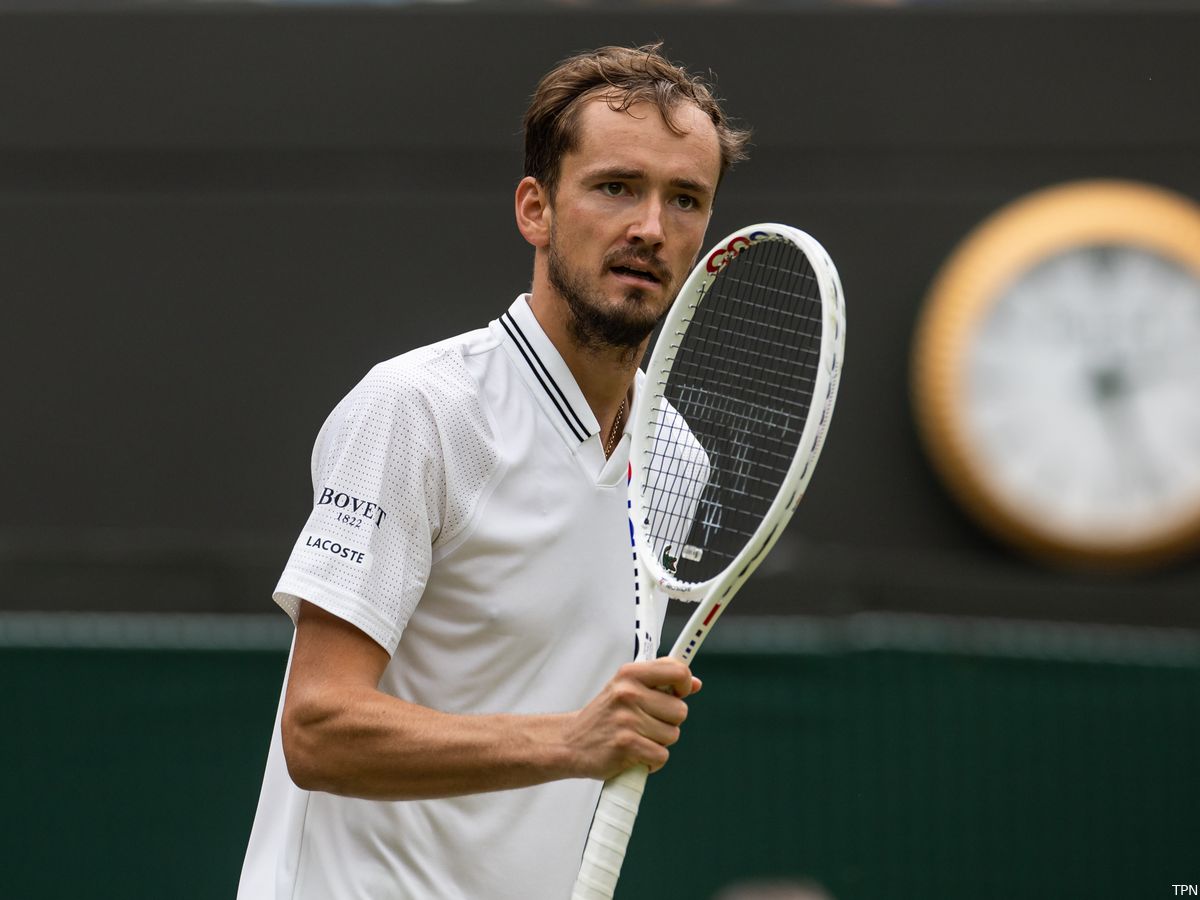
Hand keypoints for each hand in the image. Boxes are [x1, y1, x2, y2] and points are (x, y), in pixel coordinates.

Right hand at [563, 659, 701, 779]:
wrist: (570, 742)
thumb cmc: (604, 716)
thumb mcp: (626, 688)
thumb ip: (660, 683)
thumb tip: (694, 684)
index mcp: (630, 674)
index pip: (676, 670)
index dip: (684, 683)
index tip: (680, 692)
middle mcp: (628, 693)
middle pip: (680, 710)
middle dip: (669, 721)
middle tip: (647, 723)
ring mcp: (627, 719)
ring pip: (673, 735)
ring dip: (659, 742)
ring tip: (638, 738)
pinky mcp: (627, 745)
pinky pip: (662, 755)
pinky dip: (652, 761)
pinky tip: (637, 754)